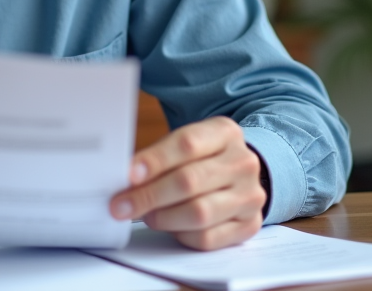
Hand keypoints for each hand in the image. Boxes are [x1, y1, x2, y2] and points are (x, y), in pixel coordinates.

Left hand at [110, 117, 265, 249]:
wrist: (239, 173)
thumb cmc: (203, 158)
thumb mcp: (185, 144)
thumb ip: (159, 157)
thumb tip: (126, 179)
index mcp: (225, 133)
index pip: (187, 144)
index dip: (155, 161)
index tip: (129, 175)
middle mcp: (242, 163)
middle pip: (190, 181)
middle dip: (149, 195)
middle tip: (122, 205)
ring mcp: (250, 195)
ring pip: (199, 213)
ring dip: (163, 218)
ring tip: (147, 215)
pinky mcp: (249, 225)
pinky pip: (208, 238)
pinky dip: (181, 235)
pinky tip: (171, 227)